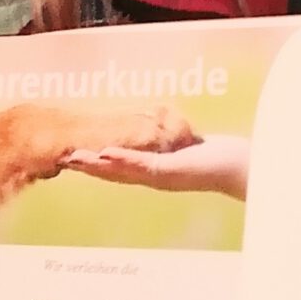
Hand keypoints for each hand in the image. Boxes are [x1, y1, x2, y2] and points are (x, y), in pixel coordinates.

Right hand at [62, 135, 251, 199]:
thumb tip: (157, 120)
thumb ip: (167, 138)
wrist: (241, 166)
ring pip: (120, 171)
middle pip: (110, 173)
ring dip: (95, 165)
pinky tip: (105, 154)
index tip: (69, 156)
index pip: (115, 168)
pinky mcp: (171, 171)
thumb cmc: (216, 155)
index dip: (92, 163)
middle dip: (85, 166)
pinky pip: (141, 165)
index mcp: (151, 171)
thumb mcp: (185, 144)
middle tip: (59, 160)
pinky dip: (121, 159)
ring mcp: (159, 177)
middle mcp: (151, 178)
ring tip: (74, 159)